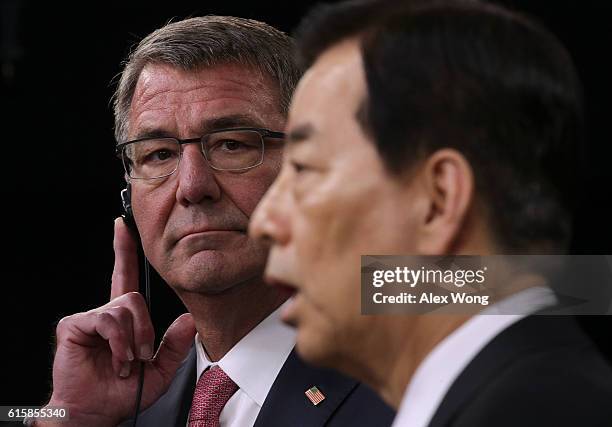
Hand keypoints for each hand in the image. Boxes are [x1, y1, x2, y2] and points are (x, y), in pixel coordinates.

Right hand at [45, 218, 195, 426]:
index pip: (125, 277)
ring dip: (132, 340)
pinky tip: (116, 360)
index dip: (124, 250)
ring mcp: (89, 317)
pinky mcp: (74, 325)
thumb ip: (175, 345)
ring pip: (123, 309)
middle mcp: (106, 313)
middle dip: (145, 329)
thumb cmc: (122, 393)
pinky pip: (108, 320)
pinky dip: (119, 342)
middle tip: (141, 356)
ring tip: (126, 362)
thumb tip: (189, 319)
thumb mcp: (160, 370)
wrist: (95, 412)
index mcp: (124, 319)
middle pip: (134, 298)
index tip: (123, 225)